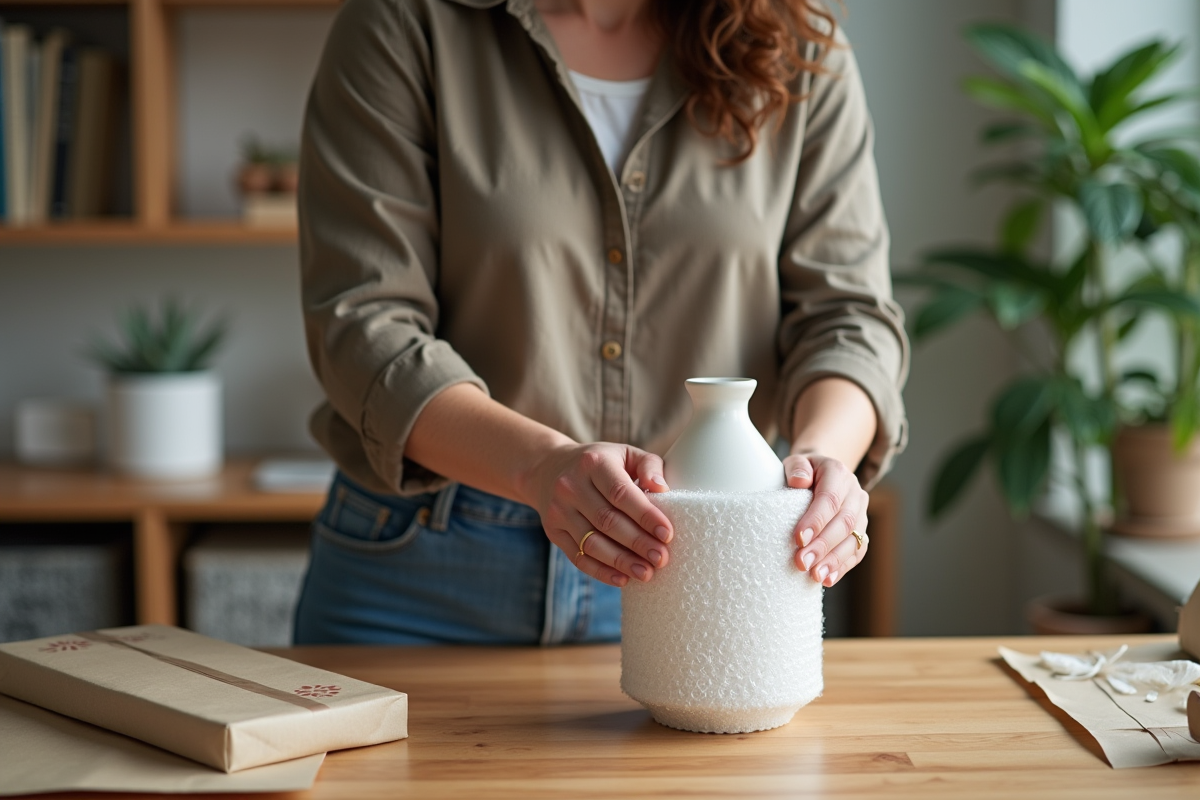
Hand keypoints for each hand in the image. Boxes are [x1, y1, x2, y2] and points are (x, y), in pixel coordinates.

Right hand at [521, 442, 672, 587]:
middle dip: (637, 542)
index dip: (645, 515)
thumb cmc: (601, 463)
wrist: (549, 468)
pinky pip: (578, 557)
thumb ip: (649, 466)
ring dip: (621, 561)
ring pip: (592, 542)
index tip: (667, 534)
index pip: (621, 492)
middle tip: (661, 558)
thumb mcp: (626, 454)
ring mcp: (559, 510)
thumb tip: (662, 490)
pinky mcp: (553, 531)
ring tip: (647, 573)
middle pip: (607, 520)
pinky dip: (601, 571)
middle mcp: (571, 486)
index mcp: (593, 462)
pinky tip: (622, 578)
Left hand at [784, 452, 868, 586]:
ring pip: (854, 539)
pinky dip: (843, 567)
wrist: (820, 474)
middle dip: (823, 545)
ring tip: (815, 575)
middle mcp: (855, 493)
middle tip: (802, 562)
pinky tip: (828, 579)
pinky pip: (858, 552)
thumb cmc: (803, 471)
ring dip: (834, 560)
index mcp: (838, 473)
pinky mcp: (861, 531)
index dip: (816, 520)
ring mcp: (861, 513)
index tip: (799, 539)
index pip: (830, 499)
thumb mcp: (796, 461)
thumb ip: (796, 467)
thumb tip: (798, 482)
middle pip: (844, 522)